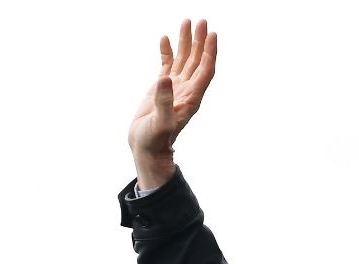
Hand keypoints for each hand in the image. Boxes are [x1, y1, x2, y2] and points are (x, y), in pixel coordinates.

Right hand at [128, 19, 217, 190]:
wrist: (146, 148)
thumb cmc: (155, 140)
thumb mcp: (160, 123)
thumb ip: (164, 101)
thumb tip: (165, 78)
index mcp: (192, 98)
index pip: (206, 70)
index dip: (210, 52)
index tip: (211, 34)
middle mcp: (187, 90)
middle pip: (197, 60)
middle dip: (200, 40)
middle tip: (201, 21)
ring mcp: (175, 88)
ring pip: (184, 60)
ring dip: (186, 42)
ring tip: (187, 22)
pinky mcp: (161, 88)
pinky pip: (167, 65)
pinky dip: (167, 51)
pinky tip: (165, 38)